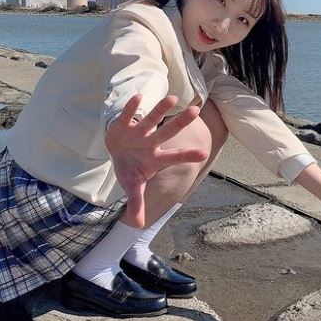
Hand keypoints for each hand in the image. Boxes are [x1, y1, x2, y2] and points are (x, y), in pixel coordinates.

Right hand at [105, 93, 207, 227]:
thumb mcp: (133, 187)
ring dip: (160, 109)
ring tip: (172, 97)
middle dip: (180, 122)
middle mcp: (150, 143)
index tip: (205, 153)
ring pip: (151, 119)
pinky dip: (132, 107)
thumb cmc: (130, 168)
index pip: (174, 157)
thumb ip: (137, 202)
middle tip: (196, 110)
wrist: (115, 152)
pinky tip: (139, 96)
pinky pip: (128, 115)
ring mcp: (138, 133)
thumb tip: (138, 224)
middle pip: (167, 132)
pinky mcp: (123, 126)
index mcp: (155, 158)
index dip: (187, 155)